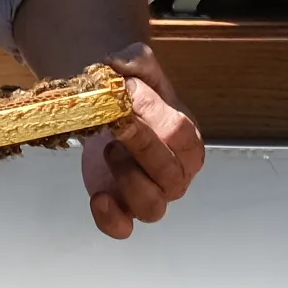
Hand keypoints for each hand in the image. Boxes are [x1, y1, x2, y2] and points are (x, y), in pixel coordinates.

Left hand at [80, 48, 204, 237]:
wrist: (108, 110)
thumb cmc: (134, 94)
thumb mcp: (139, 68)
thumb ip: (135, 59)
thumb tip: (119, 64)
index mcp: (189, 141)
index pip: (179, 133)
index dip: (152, 114)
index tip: (127, 93)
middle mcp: (176, 174)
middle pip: (169, 172)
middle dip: (140, 145)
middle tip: (116, 123)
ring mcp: (152, 195)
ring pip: (151, 205)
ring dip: (128, 179)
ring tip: (108, 150)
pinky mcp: (122, 207)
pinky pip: (123, 228)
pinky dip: (111, 220)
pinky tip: (99, 197)